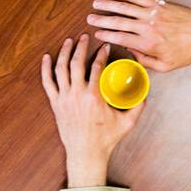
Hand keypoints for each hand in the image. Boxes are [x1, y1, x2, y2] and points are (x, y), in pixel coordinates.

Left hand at [41, 35, 143, 186]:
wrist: (86, 154)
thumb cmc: (106, 139)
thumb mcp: (127, 123)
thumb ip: (137, 107)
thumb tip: (145, 93)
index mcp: (94, 97)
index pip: (97, 67)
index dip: (101, 54)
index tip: (105, 47)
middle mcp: (77, 95)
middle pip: (77, 63)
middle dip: (81, 47)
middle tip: (85, 37)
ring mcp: (64, 99)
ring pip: (61, 69)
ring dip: (65, 53)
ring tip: (69, 41)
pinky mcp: (56, 104)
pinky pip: (48, 83)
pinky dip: (46, 68)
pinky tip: (47, 57)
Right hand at [86, 0, 190, 72]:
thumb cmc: (187, 51)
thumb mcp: (165, 66)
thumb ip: (145, 61)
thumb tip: (131, 53)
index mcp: (148, 43)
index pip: (121, 38)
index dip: (106, 35)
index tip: (96, 34)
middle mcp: (148, 26)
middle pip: (119, 21)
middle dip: (101, 20)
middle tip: (90, 19)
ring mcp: (153, 13)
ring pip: (125, 7)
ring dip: (109, 5)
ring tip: (96, 4)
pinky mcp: (158, 4)